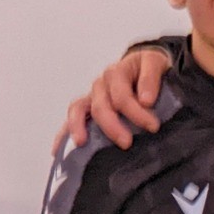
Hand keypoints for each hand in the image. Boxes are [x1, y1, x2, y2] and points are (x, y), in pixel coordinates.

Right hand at [55, 47, 171, 153]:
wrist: (143, 67)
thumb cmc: (149, 68)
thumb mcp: (155, 63)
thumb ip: (151, 78)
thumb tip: (146, 100)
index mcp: (117, 72)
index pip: (121, 95)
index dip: (136, 112)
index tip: (153, 126)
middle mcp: (101, 84)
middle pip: (100, 106)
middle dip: (112, 126)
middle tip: (127, 143)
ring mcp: (92, 97)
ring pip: (78, 110)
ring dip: (78, 127)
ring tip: (82, 143)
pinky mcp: (87, 108)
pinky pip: (71, 119)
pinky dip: (63, 133)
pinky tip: (57, 151)